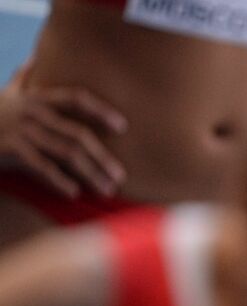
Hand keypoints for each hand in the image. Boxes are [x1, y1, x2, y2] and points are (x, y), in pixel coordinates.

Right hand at [0, 64, 126, 198]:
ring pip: (66, 154)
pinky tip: (74, 193)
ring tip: (107, 190)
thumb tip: (35, 58)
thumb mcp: (6, 93)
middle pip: (77, 134)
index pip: (75, 99)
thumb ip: (23, 79)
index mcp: (35, 98)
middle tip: (120, 177)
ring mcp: (21, 131)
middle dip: (102, 157)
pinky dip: (60, 182)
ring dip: (90, 174)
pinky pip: (43, 167)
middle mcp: (32, 112)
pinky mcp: (11, 150)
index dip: (100, 111)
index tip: (122, 126)